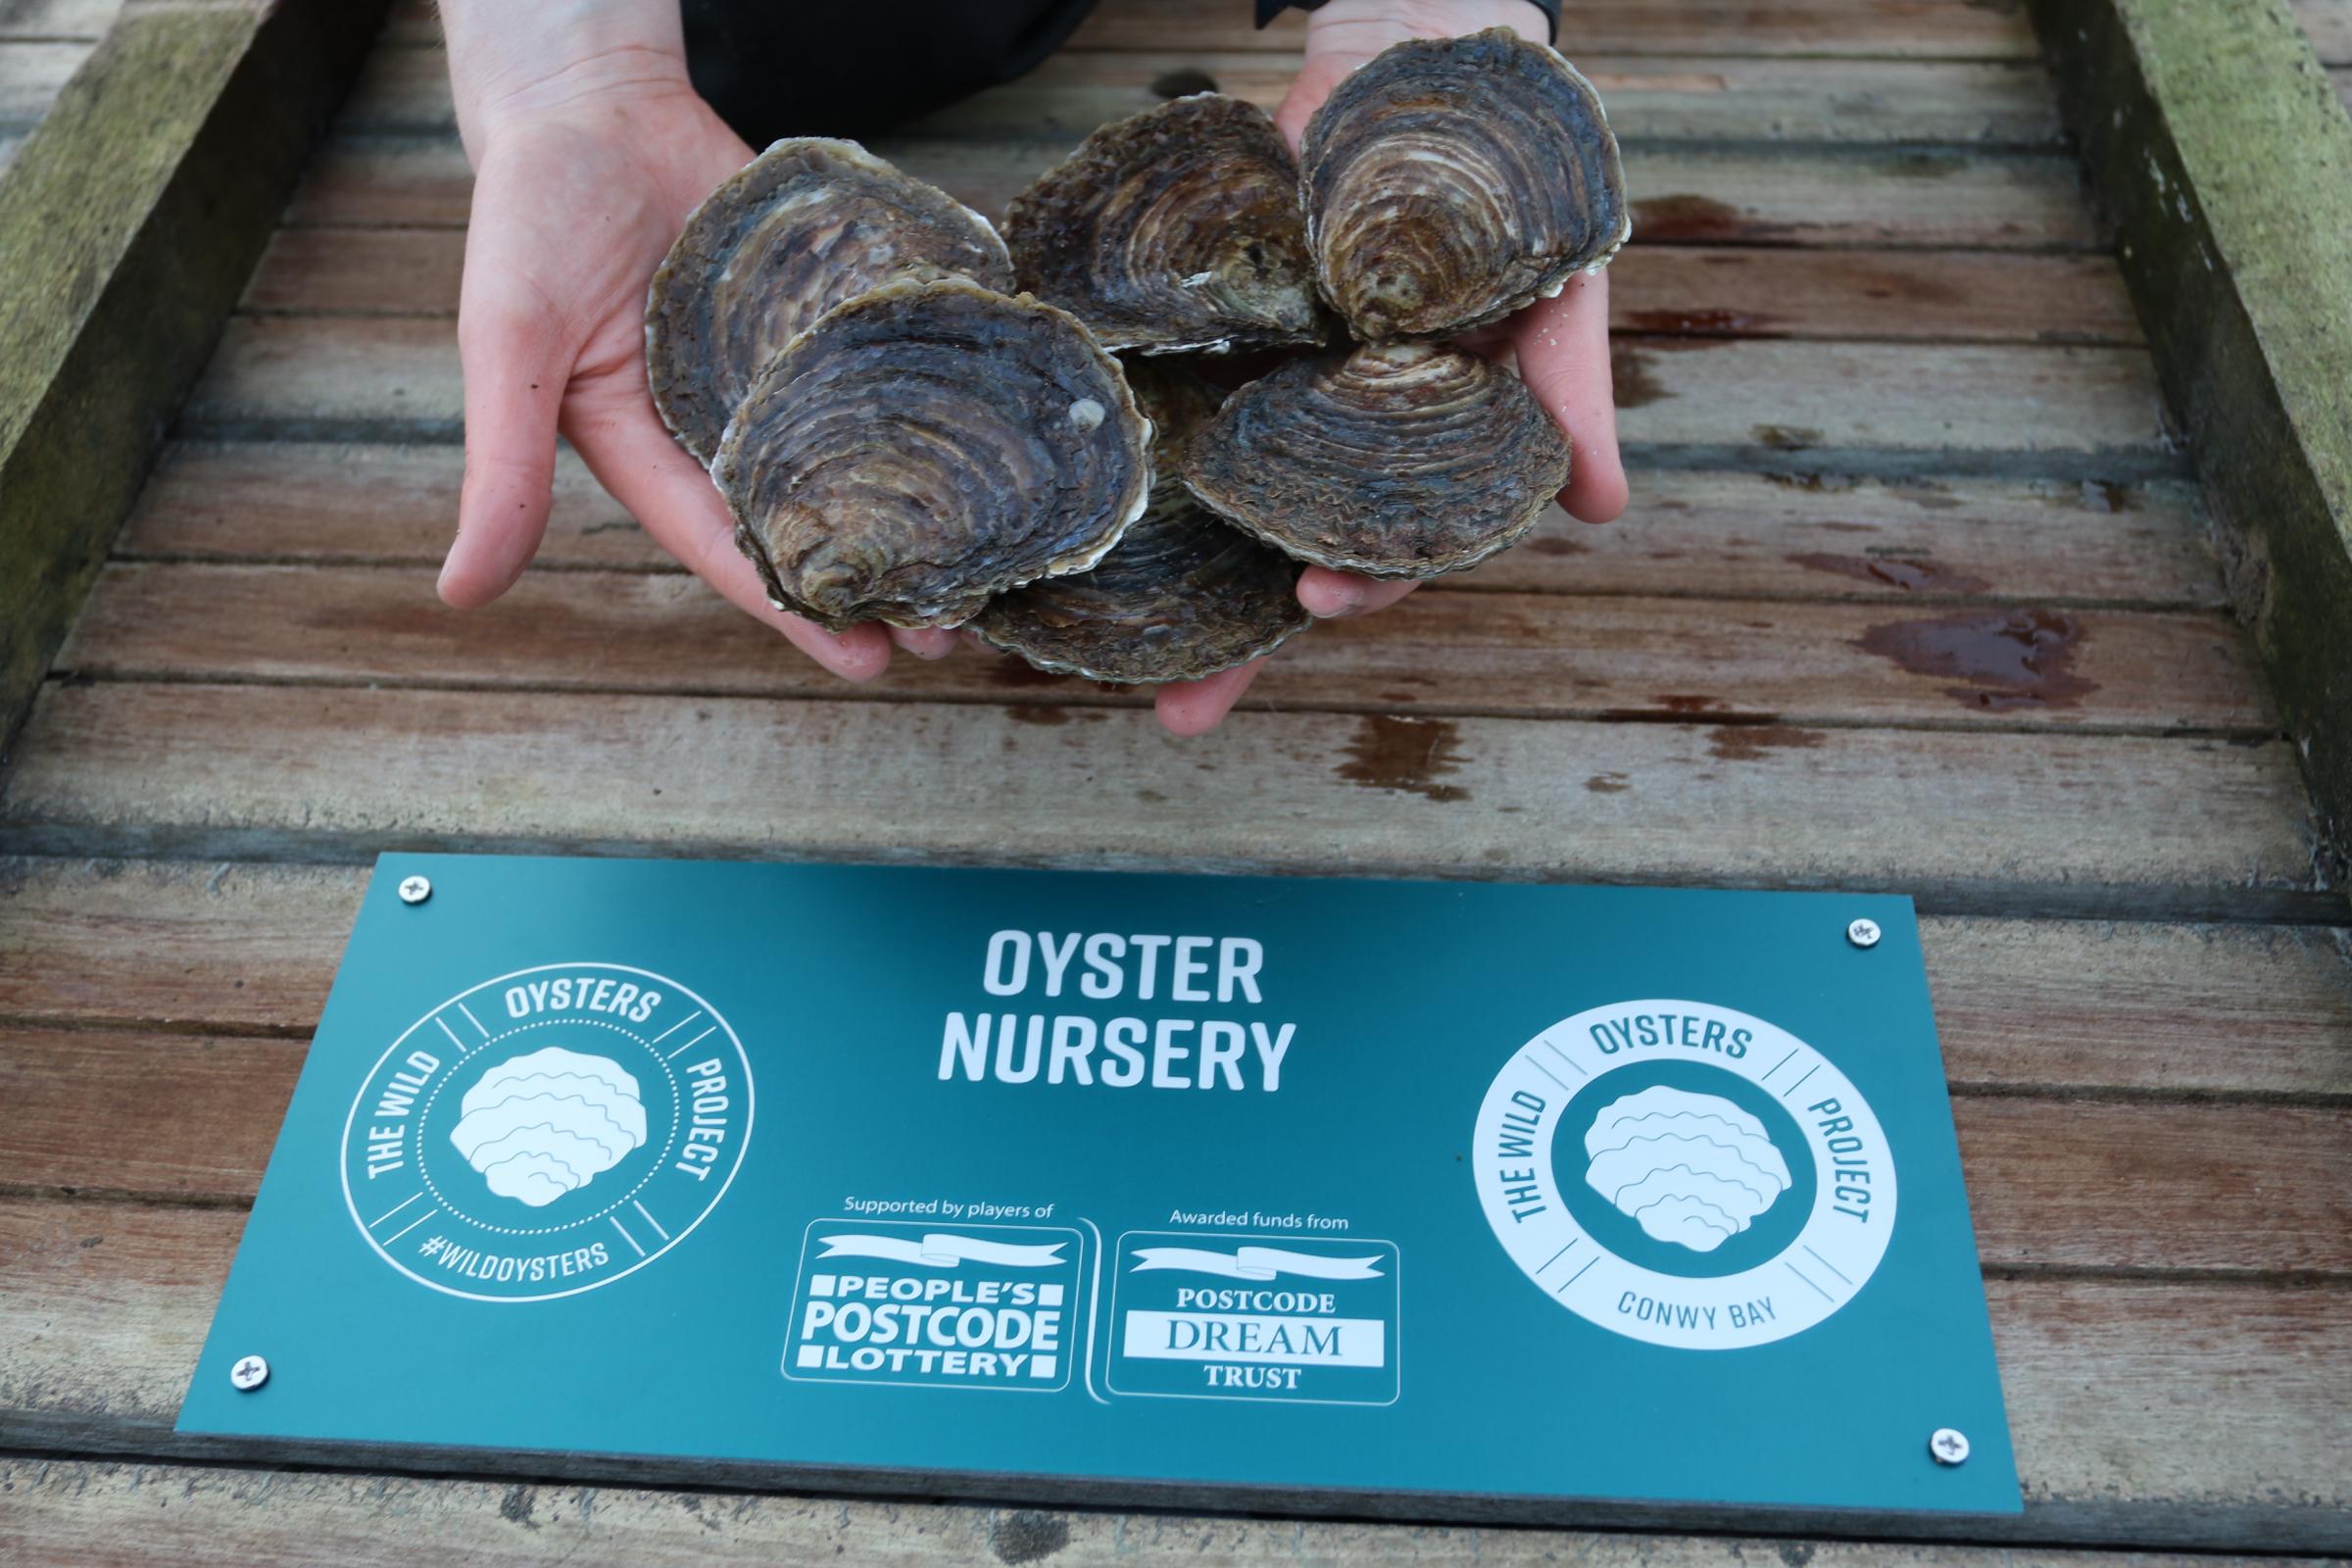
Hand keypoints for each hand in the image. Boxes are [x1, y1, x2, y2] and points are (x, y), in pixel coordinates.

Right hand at [433, 2, 952, 678]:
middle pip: (814, 518)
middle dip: (880, 577)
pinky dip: (930, 401)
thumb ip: (501, 467)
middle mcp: (724, 428)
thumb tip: (462, 591)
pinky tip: (992, 438)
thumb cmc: (528, 220)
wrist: (590, 102)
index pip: (734, 550)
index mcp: (652, 457)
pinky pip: (880, 364)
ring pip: (860, 454)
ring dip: (921, 508)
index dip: (797, 610)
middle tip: (953, 627)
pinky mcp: (821, 314)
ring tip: (990, 557)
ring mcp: (780, 371)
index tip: (866, 661)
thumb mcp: (506, 343)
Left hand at [1159, 0, 1628, 735]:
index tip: (1314, 610)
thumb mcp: (1551, 282)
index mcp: (1413, 449)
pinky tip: (1049, 502)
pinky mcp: (1195, 325)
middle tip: (1184, 715)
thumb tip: (1603, 510)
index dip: (1355, 589)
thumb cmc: (1505, 186)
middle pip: (1279, 560)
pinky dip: (1100, 447)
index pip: (1385, 550)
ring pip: (1202, 503)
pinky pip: (1145, 395)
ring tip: (1089, 644)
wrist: (1418, 48)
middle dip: (1233, 646)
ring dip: (1154, 578)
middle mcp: (1327, 438)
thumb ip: (1566, 390)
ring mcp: (1254, 386)